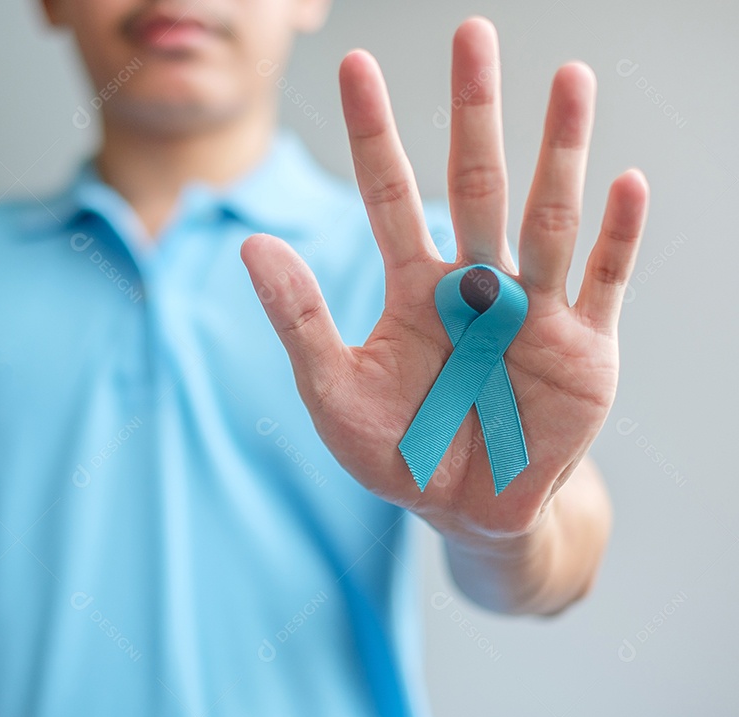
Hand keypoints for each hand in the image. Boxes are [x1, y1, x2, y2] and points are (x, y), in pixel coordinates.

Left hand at [240, 17, 647, 544]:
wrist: (465, 510)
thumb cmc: (398, 450)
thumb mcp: (334, 390)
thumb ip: (300, 317)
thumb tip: (252, 241)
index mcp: (413, 286)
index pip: (389, 195)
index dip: (374, 134)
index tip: (358, 64)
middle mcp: (475, 282)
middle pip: (474, 183)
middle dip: (472, 112)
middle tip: (473, 33)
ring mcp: (533, 308)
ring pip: (545, 215)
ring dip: (558, 149)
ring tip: (569, 78)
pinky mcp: (585, 347)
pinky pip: (601, 282)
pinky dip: (614, 237)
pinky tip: (623, 184)